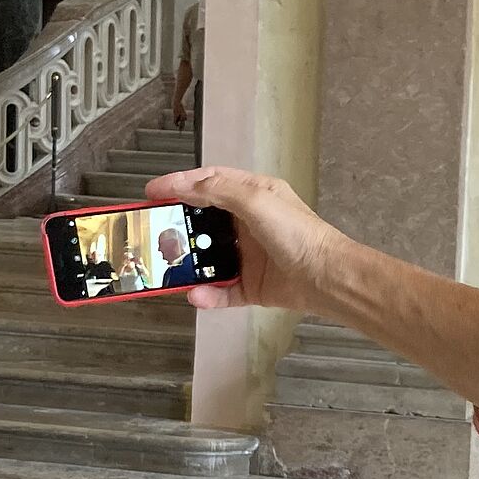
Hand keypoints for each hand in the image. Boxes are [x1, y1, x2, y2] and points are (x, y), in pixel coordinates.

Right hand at [144, 166, 345, 312]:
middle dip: (177, 227)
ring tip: (167, 268)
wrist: (327, 278)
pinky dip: (208, 295)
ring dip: (188, 265)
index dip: (179, 184)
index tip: (151, 191)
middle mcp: (248, 224)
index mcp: (252, 195)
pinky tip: (196, 295)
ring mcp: (249, 256)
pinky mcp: (251, 285)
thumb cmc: (299, 233)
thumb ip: (218, 189)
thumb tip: (183, 184)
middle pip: (203, 222)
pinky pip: (222, 291)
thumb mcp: (256, 200)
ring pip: (208, 259)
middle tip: (152, 232)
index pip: (208, 182)